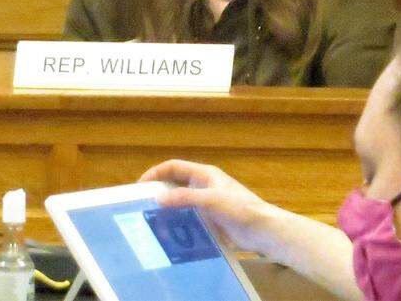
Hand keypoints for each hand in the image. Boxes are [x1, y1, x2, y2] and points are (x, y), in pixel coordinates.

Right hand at [139, 159, 277, 255]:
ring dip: (167, 209)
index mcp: (204, 174)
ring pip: (180, 202)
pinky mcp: (209, 219)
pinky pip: (187, 217)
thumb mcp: (211, 200)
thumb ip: (185, 197)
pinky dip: (177, 222)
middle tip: (141, 205)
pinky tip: (168, 233)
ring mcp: (206, 203)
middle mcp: (204, 186)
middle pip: (175, 184)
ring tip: (151, 221)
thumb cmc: (240, 209)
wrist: (261, 230)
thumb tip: (158, 199)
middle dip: (158, 192)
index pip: (174, 167)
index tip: (140, 186)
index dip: (156, 173)